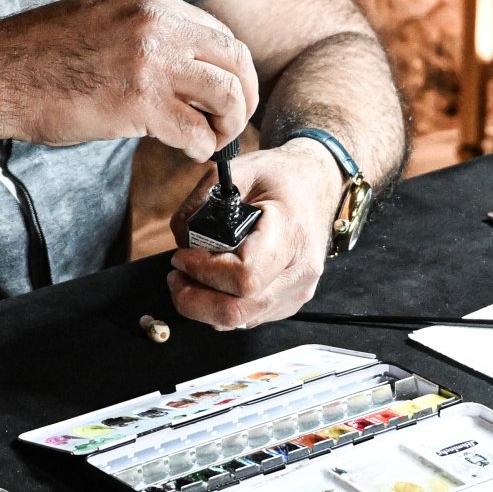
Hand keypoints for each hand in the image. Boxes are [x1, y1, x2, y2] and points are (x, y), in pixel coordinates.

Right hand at [0, 0, 257, 158]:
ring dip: (229, 124)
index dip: (230, 69)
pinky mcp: (139, 102)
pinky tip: (189, 151)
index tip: (224, 93)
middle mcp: (158, 24)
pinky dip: (202, 147)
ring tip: (212, 140)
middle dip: (243, 96)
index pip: (219, 33)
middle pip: (235, 59)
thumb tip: (181, 55)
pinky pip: (196, 130)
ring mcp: (151, 62)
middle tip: (231, 122)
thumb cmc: (40, 52)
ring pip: (227, 94)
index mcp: (151, 0)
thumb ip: (145, 28)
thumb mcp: (103, 16)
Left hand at [169, 140, 344, 330]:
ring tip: (187, 278)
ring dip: (202, 306)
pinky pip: (246, 318)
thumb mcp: (240, 170)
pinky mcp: (287, 304)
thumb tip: (180, 238)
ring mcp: (296, 294)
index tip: (182, 256)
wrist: (317, 186)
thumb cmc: (282, 178)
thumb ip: (202, 201)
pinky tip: (210, 283)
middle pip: (238, 311)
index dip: (203, 271)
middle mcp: (299, 273)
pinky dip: (219, 307)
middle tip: (175, 276)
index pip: (244, 277)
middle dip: (194, 300)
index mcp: (291, 236)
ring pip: (239, 321)